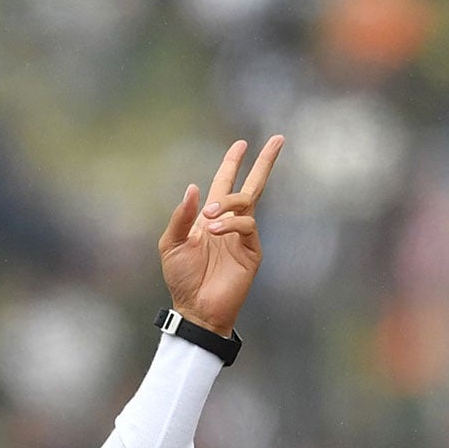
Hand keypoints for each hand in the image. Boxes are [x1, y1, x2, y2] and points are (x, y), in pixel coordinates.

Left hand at [159, 135, 283, 337]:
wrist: (195, 307)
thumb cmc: (182, 279)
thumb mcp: (171, 244)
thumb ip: (181, 217)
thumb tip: (194, 188)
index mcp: (209, 219)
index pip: (224, 184)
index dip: (232, 164)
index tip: (241, 144)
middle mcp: (229, 223)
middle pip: (252, 185)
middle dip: (263, 163)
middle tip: (277, 140)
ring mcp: (242, 236)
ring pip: (246, 202)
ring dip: (227, 203)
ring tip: (209, 217)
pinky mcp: (251, 250)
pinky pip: (247, 225)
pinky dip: (231, 223)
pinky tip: (215, 230)